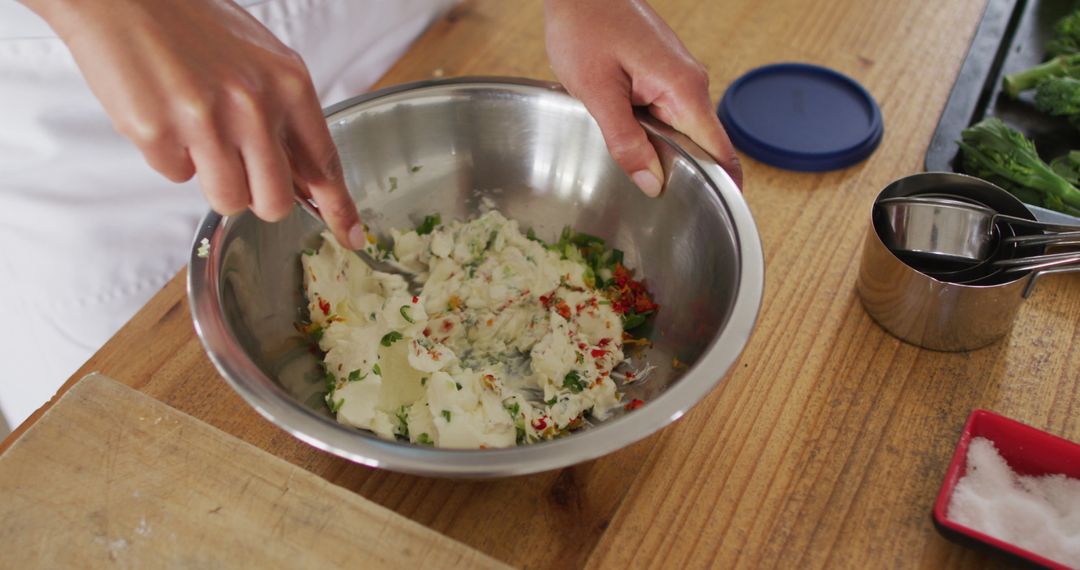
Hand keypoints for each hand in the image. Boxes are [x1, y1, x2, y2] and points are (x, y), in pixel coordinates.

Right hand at [22, 0, 365, 248]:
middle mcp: (254, 105)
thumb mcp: (259, 61)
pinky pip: (176, 175)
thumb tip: (304, 177)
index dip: (338, 208)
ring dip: (212, 179)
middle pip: (273, 201)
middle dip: (257, 198)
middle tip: (237, 168)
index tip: (350, 236)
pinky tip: (163, 113)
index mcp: (288, 84)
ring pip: (227, 199)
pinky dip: (169, 155)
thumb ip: (285, 115)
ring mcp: (206, 121)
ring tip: (196, 133)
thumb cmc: (190, 25)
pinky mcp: (158, 132)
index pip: (324, 163)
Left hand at [543, 0, 741, 195]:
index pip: (720, 150)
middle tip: (664, 210)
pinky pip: (670, 115)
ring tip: (643, 180)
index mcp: (683, 89)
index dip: (726, 187)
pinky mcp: (664, 74)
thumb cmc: (584, 28)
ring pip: (684, 131)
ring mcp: (680, 78)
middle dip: (687, 176)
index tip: (719, 216)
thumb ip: (625, 141)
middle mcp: (692, 83)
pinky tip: (632, 146)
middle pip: (704, 145)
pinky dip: (655, 135)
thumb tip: (652, 184)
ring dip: (667, 155)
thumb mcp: (597, 93)